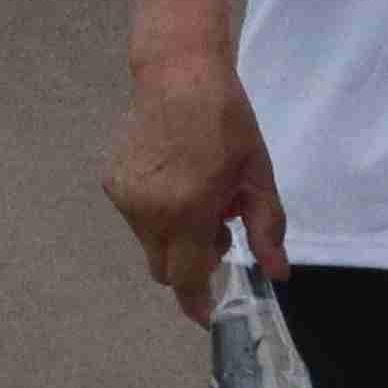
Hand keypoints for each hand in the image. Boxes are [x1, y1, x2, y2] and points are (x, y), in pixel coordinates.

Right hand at [107, 42, 287, 321]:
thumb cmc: (226, 122)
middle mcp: (147, 212)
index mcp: (186, 212)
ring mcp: (124, 197)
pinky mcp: (110, 181)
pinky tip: (175, 179)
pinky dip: (157, 213)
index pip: (185, 280)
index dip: (198, 303)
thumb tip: (276, 275)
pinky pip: (136, 216)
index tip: (211, 314)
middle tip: (217, 232)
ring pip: (149, 242)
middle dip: (190, 265)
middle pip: (164, 268)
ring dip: (174, 236)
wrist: (178, 74)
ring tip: (196, 194)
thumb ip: (266, 229)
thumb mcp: (257, 174)